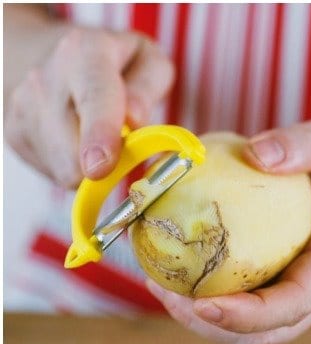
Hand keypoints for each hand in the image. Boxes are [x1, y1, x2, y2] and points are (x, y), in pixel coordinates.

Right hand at [6, 25, 173, 186]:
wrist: (42, 52)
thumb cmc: (109, 64)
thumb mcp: (144, 60)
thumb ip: (147, 88)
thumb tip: (134, 120)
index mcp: (85, 54)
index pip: (93, 98)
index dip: (98, 135)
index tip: (100, 166)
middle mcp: (46, 78)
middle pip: (74, 151)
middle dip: (106, 164)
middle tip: (121, 145)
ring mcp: (23, 107)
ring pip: (66, 170)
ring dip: (90, 166)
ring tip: (92, 132)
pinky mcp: (14, 135)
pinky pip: (56, 174)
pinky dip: (73, 165)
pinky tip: (74, 138)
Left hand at [148, 118, 310, 343]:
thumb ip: (307, 143)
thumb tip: (258, 155)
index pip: (295, 304)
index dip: (249, 315)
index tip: (201, 304)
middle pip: (268, 336)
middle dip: (214, 328)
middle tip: (164, 289)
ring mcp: (301, 308)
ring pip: (251, 340)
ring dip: (201, 326)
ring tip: (159, 285)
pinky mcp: (278, 308)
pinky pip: (240, 325)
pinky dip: (202, 313)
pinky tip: (170, 280)